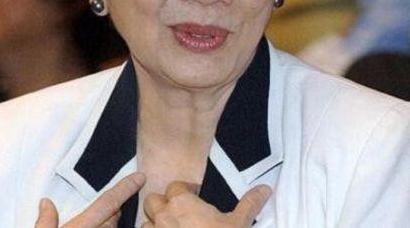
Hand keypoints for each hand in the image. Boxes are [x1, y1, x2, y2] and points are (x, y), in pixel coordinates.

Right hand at [35, 172, 145, 227]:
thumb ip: (45, 222)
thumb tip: (46, 202)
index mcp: (82, 227)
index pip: (108, 203)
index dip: (125, 188)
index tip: (141, 177)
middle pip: (114, 218)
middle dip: (112, 212)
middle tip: (106, 209)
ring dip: (110, 225)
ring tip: (100, 223)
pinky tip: (103, 227)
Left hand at [142, 181, 271, 226]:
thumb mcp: (239, 224)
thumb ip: (250, 203)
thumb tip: (264, 189)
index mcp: (183, 203)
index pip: (175, 186)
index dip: (184, 190)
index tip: (194, 195)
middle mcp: (164, 216)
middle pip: (153, 201)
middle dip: (163, 205)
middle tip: (179, 214)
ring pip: (145, 223)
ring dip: (155, 225)